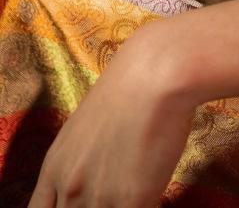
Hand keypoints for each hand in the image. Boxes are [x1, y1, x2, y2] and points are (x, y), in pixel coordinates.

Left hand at [28, 20, 197, 206]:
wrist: (155, 73)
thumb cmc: (127, 89)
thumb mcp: (85, 126)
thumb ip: (80, 162)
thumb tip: (89, 178)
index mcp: (54, 167)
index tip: (82, 200)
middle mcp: (69, 187)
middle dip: (95, 205)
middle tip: (114, 195)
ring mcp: (99, 198)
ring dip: (119, 205)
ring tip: (136, 188)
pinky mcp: (131, 201)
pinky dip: (145, 205)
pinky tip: (153, 191)